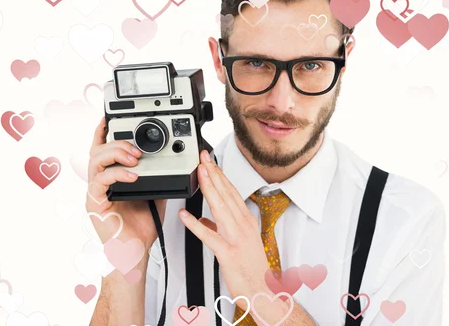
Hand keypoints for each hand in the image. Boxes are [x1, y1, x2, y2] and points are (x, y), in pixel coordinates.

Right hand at [86, 117, 166, 251]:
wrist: (136, 251)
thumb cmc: (142, 226)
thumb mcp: (155, 192)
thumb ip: (157, 175)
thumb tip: (171, 159)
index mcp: (111, 178)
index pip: (103, 149)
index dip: (104, 132)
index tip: (110, 117)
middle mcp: (99, 183)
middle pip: (97, 149)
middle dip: (117, 141)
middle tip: (137, 147)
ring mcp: (95, 193)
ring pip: (95, 161)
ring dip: (116, 153)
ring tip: (135, 157)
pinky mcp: (95, 204)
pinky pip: (99, 182)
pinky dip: (117, 175)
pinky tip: (133, 175)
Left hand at [178, 150, 269, 304]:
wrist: (263, 291)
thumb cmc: (252, 268)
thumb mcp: (240, 242)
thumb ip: (221, 228)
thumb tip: (204, 219)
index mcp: (246, 221)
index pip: (231, 192)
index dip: (220, 175)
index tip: (210, 162)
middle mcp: (243, 226)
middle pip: (226, 194)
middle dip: (214, 173)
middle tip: (203, 157)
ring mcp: (236, 238)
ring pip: (220, 208)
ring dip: (209, 188)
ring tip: (200, 173)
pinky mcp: (227, 253)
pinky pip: (209, 236)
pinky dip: (196, 225)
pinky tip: (185, 215)